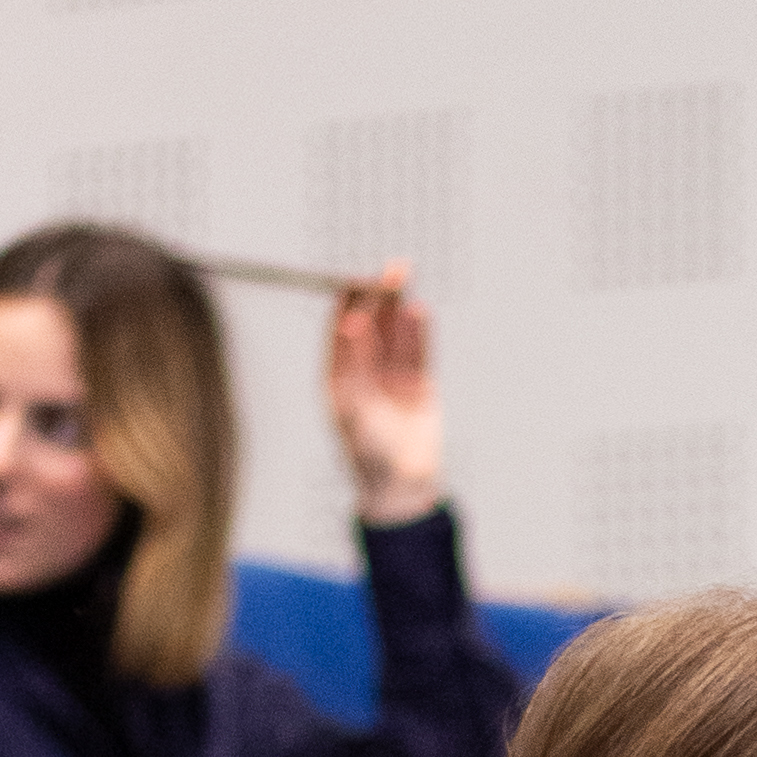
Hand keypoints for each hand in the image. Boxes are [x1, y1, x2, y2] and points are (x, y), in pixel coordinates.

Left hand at [324, 268, 444, 526]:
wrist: (402, 485)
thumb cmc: (368, 452)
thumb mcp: (353, 405)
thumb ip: (353, 362)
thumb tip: (350, 322)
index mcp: (338, 377)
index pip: (342, 330)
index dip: (350, 303)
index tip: (358, 280)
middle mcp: (363, 373)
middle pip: (371, 325)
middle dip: (378, 297)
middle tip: (389, 271)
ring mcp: (391, 378)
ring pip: (395, 334)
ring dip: (398, 307)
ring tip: (403, 278)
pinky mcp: (418, 386)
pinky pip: (417, 351)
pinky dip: (418, 331)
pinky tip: (418, 310)